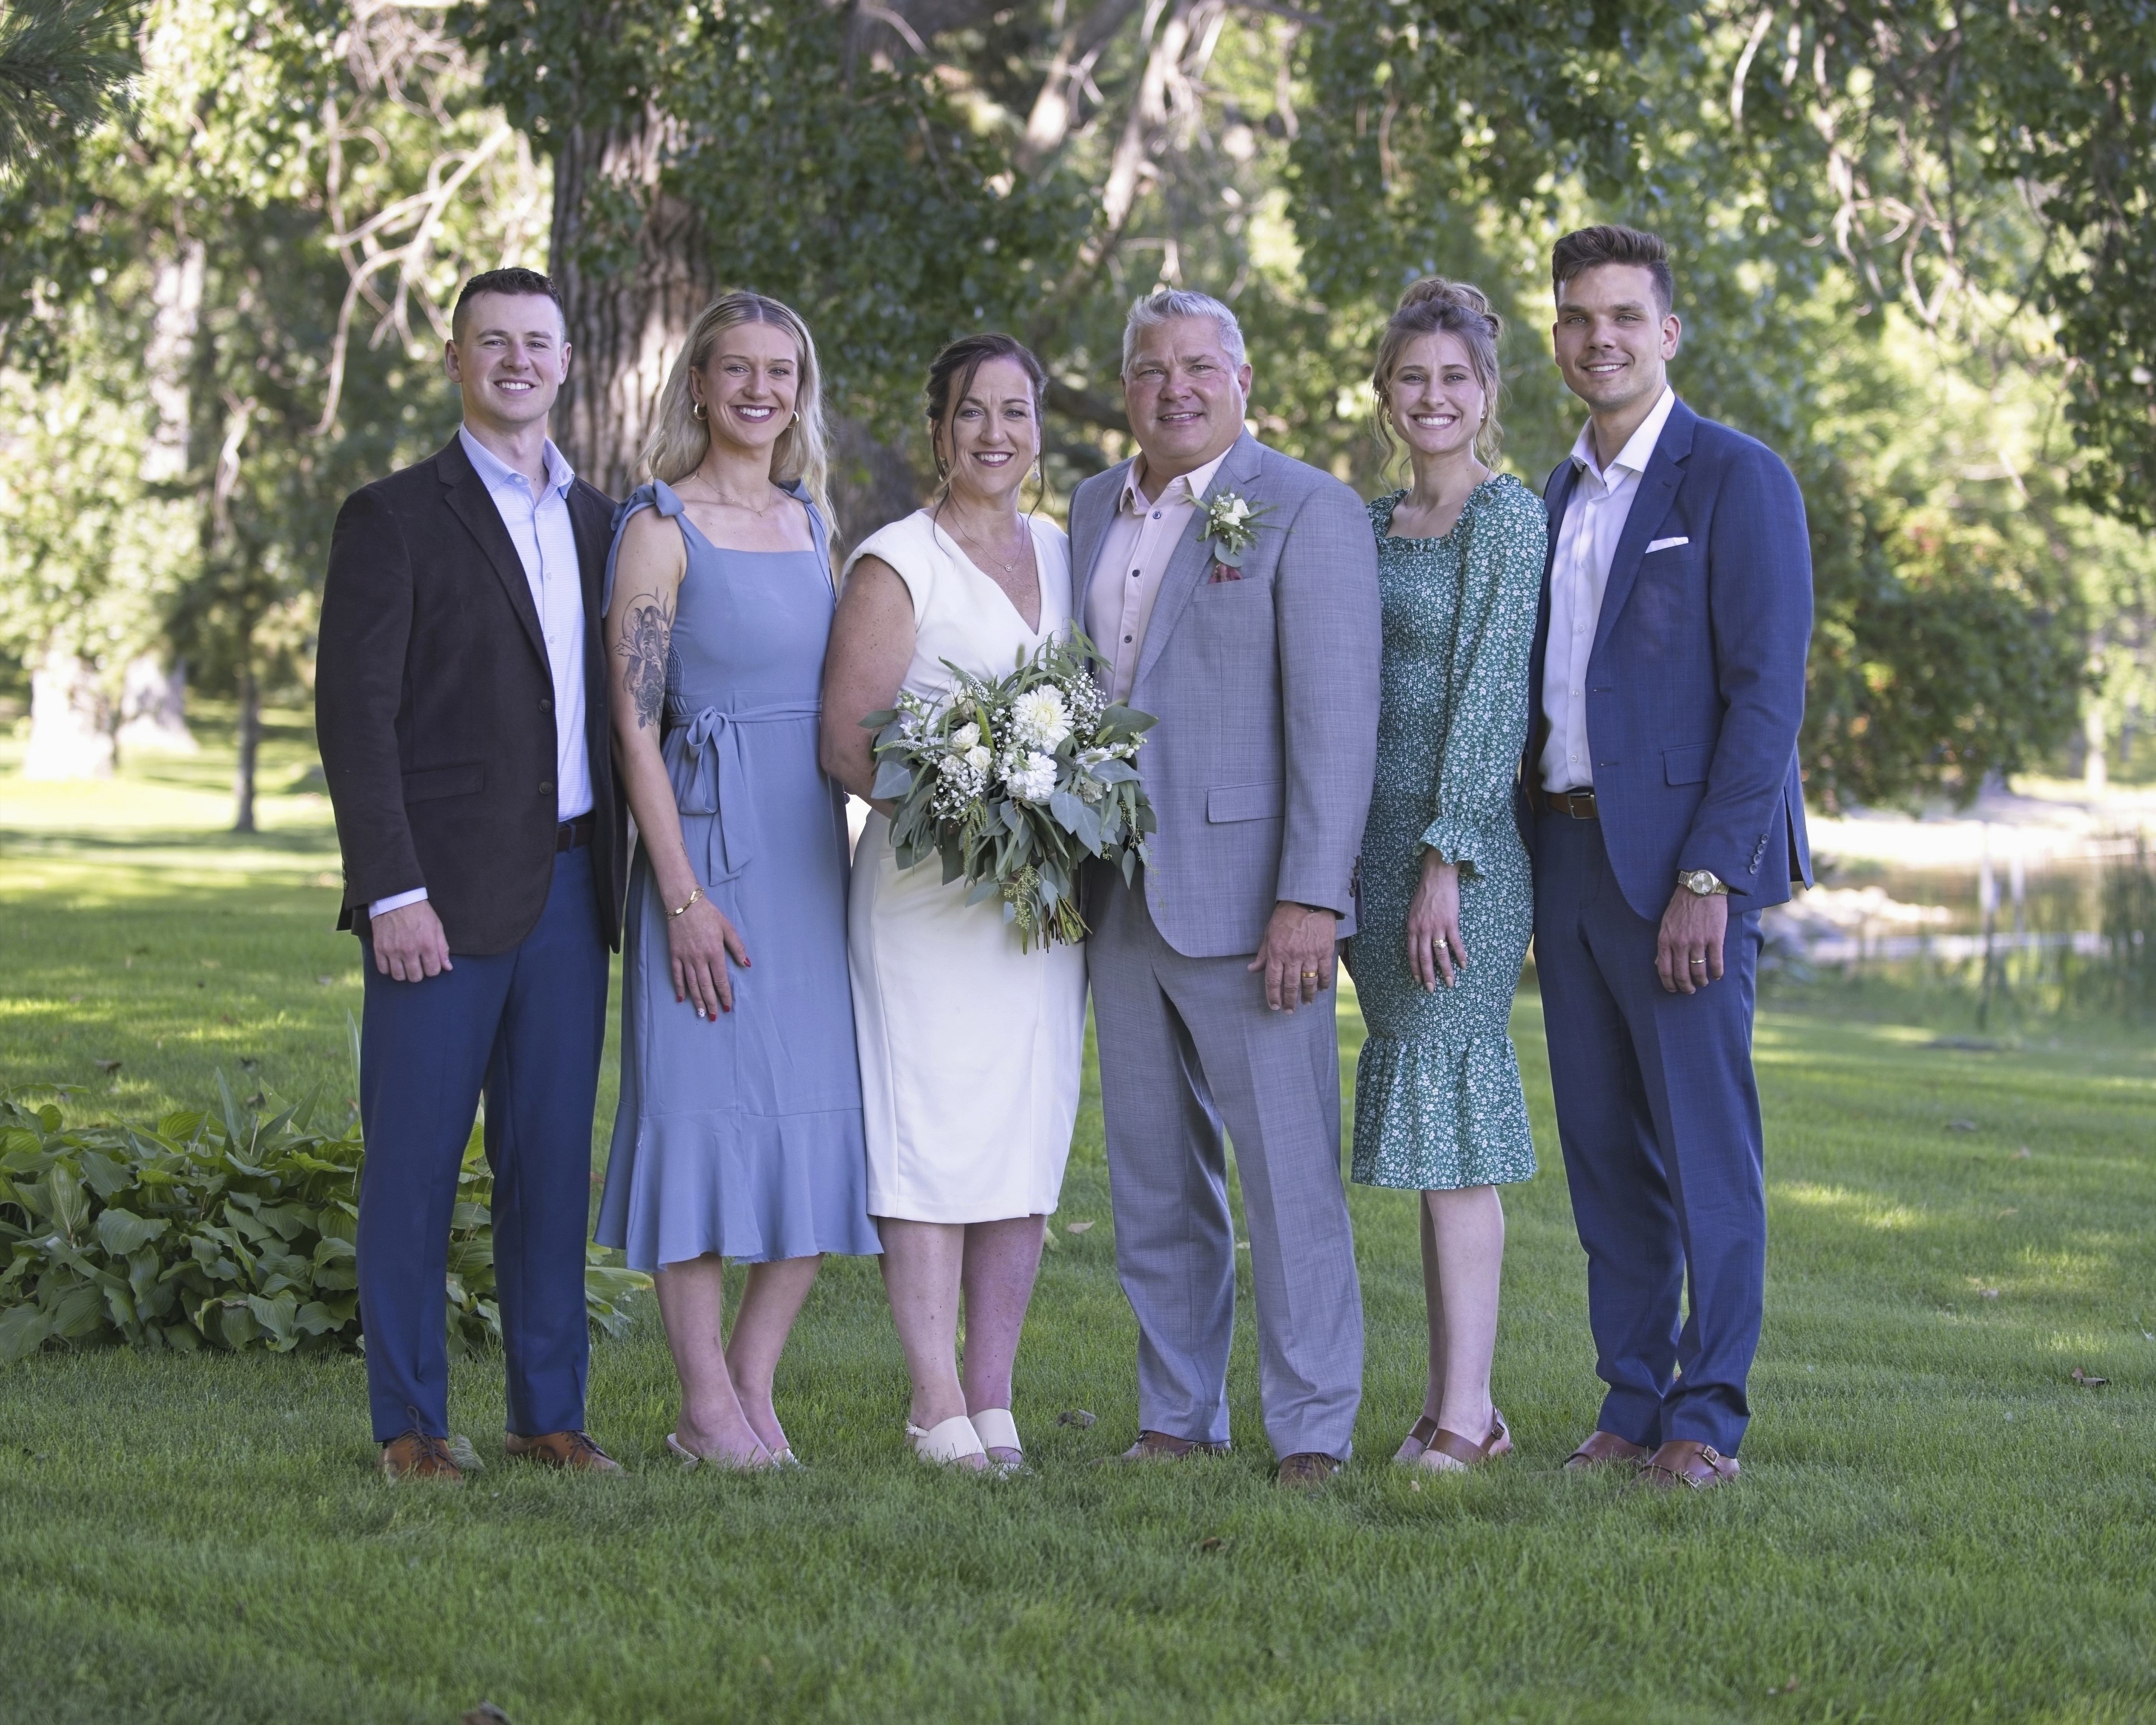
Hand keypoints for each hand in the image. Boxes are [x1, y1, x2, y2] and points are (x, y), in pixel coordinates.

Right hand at [370, 900, 451, 981]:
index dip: (433, 970)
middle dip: (419, 973)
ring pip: (399, 976)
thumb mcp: (436, 927)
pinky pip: (383, 969)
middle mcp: (409, 950)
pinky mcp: (379, 948)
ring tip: (406, 964)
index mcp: (426, 945)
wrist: (396, 899)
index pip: (432, 971)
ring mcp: (393, 950)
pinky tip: (393, 962)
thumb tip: (447, 967)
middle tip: (418, 965)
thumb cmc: (419, 912)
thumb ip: (442, 948)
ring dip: (404, 973)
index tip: (430, 964)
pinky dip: (388, 969)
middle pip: (415, 977)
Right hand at [666, 890, 749, 1018]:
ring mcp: (685, 958)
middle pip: (706, 986)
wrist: (684, 903)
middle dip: (711, 1003)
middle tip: (715, 1017)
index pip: (721, 980)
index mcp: (715, 952)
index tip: (728, 1007)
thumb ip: (737, 947)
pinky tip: (682, 999)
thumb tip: (746, 964)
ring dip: (697, 1000)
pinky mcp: (674, 954)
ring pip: (692, 984)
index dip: (725, 995)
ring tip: (701, 1013)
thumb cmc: (708, 914)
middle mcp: (699, 958)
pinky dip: (679, 988)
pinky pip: (677, 975)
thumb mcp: (727, 928)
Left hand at [1248, 901, 1337, 1011]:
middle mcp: (1292, 956)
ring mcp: (1310, 955)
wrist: (1308, 901)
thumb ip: (1262, 954)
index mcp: (1277, 952)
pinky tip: (1322, 990)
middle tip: (1290, 1011)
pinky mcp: (1325, 951)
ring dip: (1307, 995)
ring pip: (1309, 982)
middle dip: (1290, 1001)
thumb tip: (1252, 970)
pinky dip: (1323, 983)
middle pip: (1291, 985)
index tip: (1274, 1006)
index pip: (1273, 981)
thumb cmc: (1285, 916)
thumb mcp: (1269, 933)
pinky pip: (1325, 972)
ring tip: (1306, 1003)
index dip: (1273, 996)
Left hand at [1407, 855, 1465, 991]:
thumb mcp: (1413, 912)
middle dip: (1428, 976)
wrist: (1436, 876)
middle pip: (1424, 958)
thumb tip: (1416, 941)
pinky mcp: (1450, 922)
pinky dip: (1460, 955)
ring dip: (1446, 971)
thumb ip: (1415, 928)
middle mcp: (1422, 930)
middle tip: (1432, 990)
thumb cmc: (1425, 893)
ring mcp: (1437, 927)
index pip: (1411, 954)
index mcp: (1412, 928)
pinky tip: (1464, 965)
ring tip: (1450, 983)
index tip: (1418, 981)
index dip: (1415, 969)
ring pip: (1440, 954)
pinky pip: (1455, 943)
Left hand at [1656, 887, 1727, 994]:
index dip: (1669, 984)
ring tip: (1703, 982)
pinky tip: (1717, 975)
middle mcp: (1680, 943)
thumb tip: (1658, 963)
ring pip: (1699, 972)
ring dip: (1701, 981)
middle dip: (1686, 987)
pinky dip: (1717, 973)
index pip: (1664, 970)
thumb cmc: (1681, 905)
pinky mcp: (1715, 938)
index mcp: (1665, 940)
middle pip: (1682, 975)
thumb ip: (1663, 944)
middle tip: (1690, 990)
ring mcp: (1698, 942)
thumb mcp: (1665, 923)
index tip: (1673, 990)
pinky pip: (1716, 963)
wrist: (1700, 887)